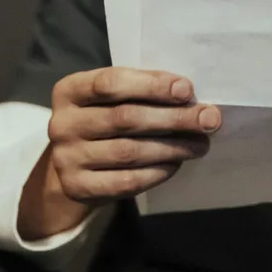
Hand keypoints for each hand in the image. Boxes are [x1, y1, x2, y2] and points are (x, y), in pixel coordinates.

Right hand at [18, 68, 220, 238]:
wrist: (74, 165)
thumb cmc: (104, 120)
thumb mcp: (112, 98)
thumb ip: (142, 92)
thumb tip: (191, 97)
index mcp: (69, 90)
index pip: (110, 83)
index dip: (151, 85)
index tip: (187, 90)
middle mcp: (62, 124)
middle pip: (124, 119)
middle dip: (174, 118)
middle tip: (209, 120)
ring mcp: (67, 158)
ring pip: (129, 152)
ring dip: (172, 147)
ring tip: (201, 144)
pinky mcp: (79, 188)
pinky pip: (127, 181)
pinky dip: (157, 172)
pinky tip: (176, 164)